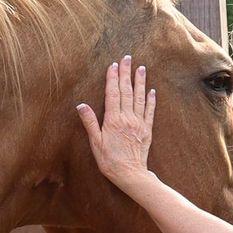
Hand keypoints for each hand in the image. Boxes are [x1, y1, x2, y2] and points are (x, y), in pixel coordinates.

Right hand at [76, 57, 156, 193]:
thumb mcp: (95, 143)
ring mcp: (139, 122)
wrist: (131, 174)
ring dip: (140, 82)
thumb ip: (90, 122)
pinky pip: (150, 111)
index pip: (112, 94)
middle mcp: (127, 118)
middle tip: (127, 58)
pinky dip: (151, 99)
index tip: (113, 65)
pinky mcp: (147, 129)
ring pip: (139, 97)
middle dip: (126, 73)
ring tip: (141, 68)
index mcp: (113, 120)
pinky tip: (151, 90)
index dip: (112, 78)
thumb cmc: (110, 161)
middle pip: (126, 91)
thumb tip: (81, 105)